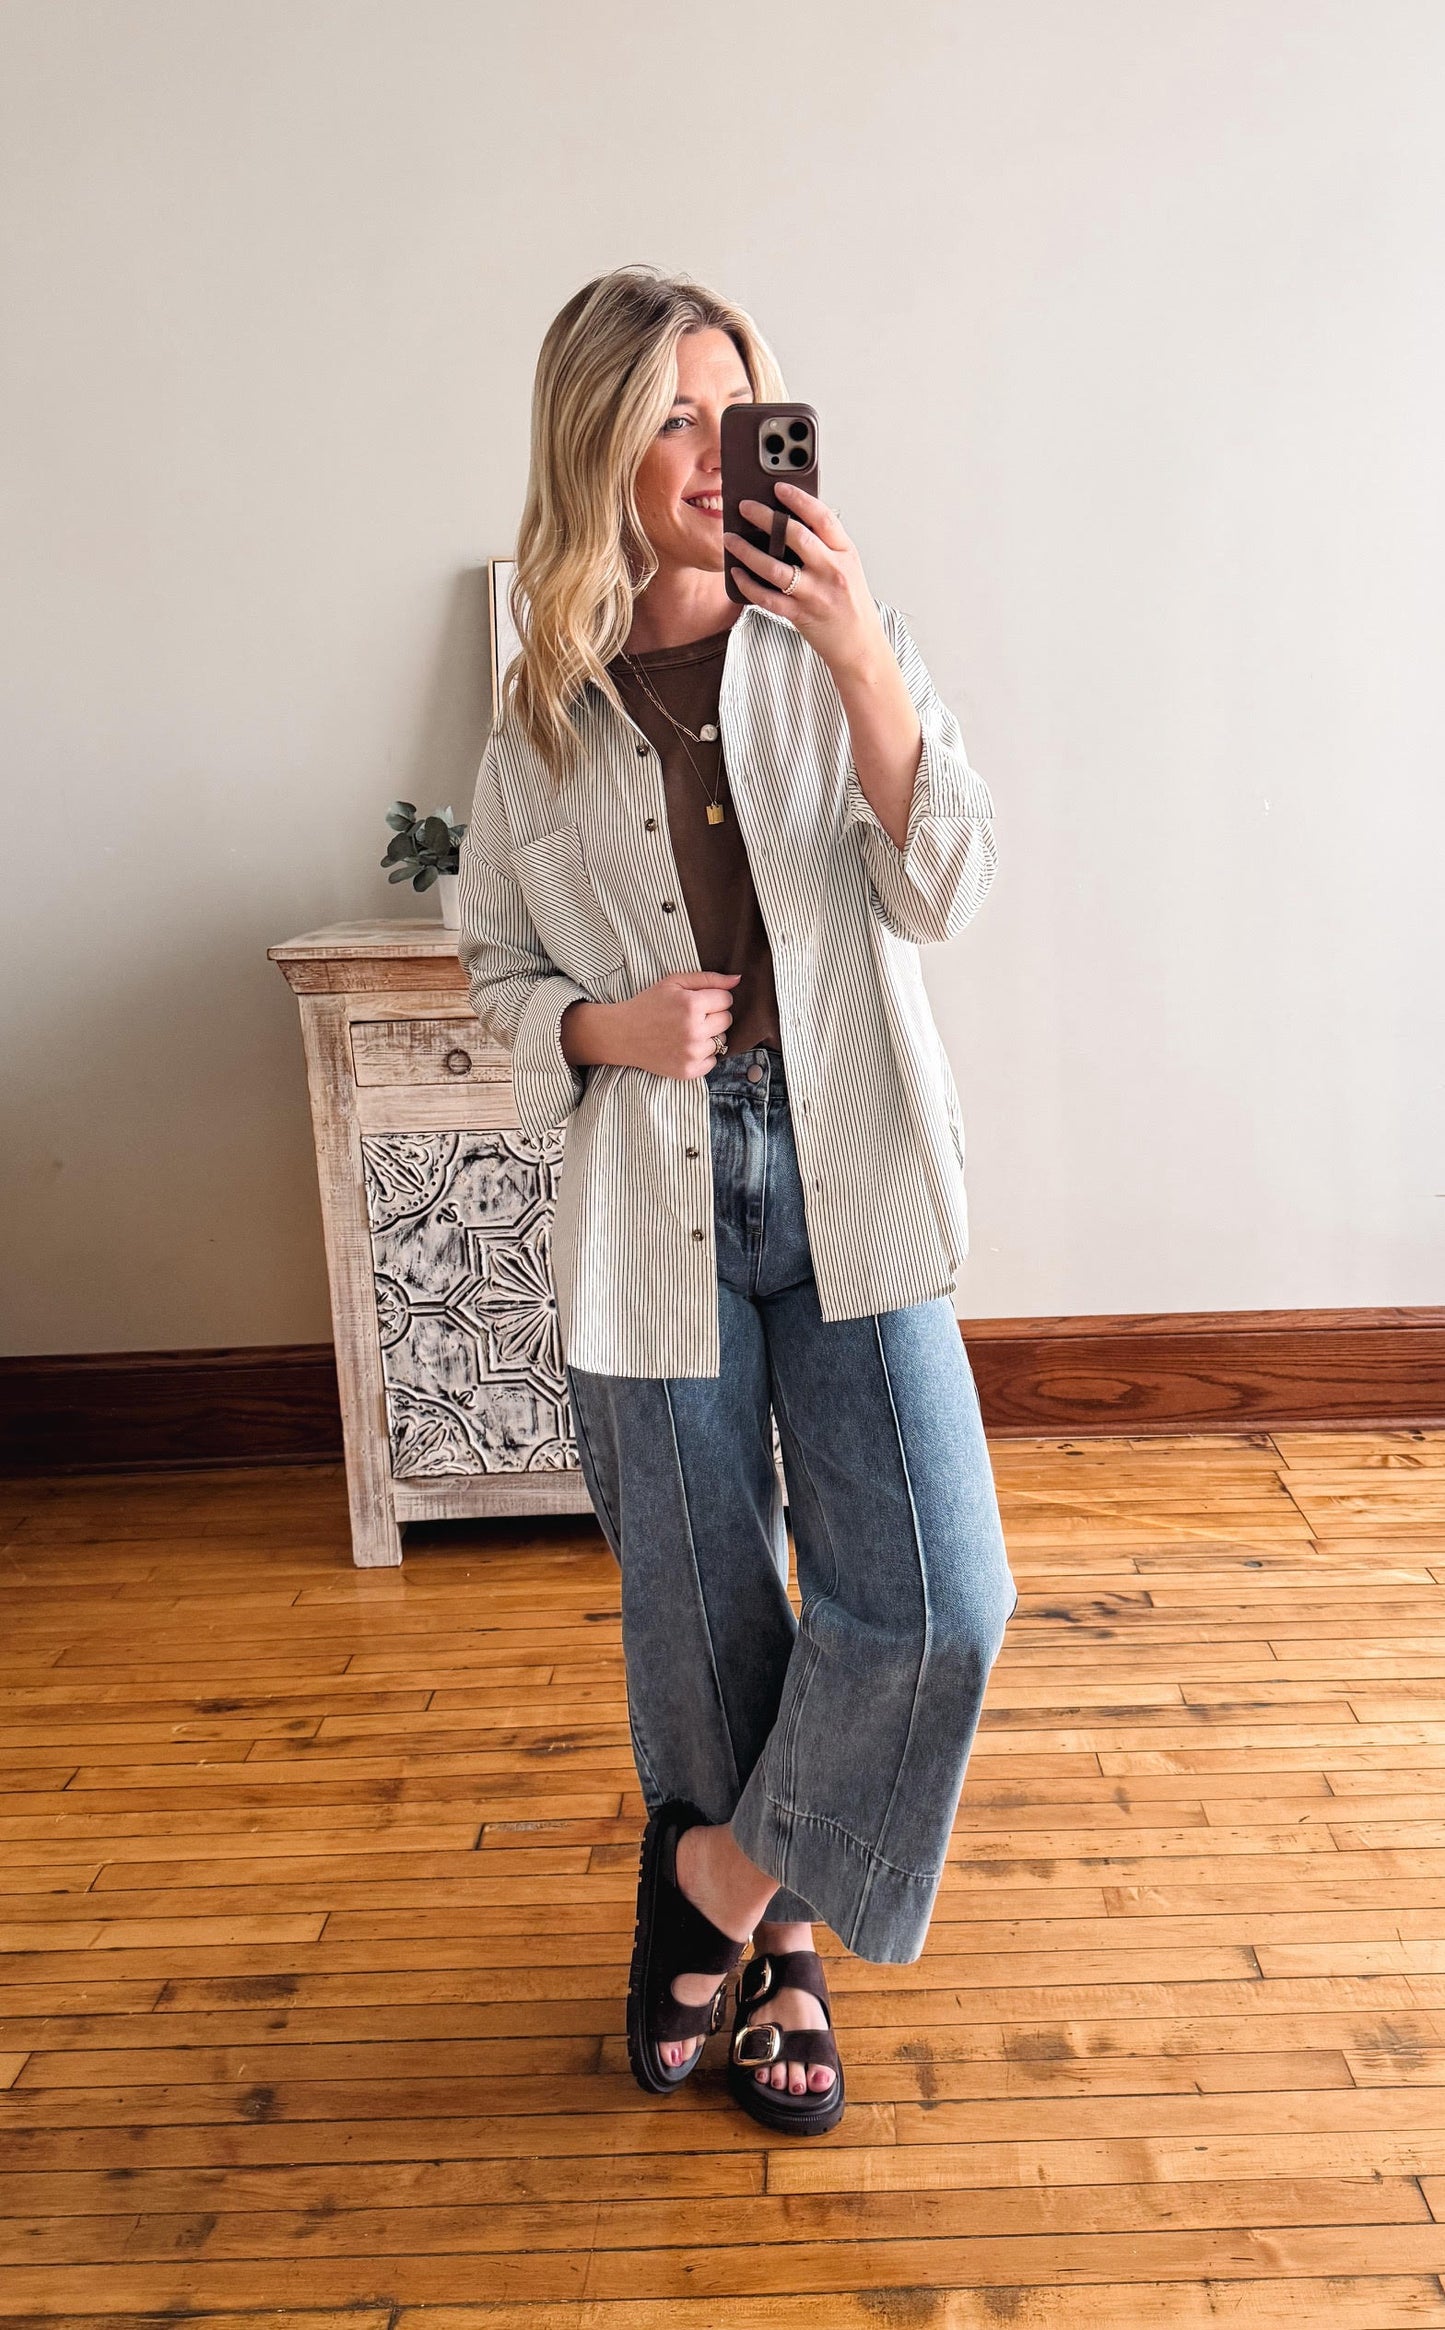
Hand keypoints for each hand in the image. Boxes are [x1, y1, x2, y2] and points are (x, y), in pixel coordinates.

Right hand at [611, 970, 740, 1078]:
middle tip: (692, 1017)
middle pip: (727, 1020)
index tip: (698, 1002)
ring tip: (687, 1032)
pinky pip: (712, 1061)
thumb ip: (709, 979)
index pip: (727, 1000)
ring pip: (722, 1041)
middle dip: (714, 1016)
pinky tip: (685, 1047)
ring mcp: (692, 1053)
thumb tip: (738, 979)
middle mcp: (694, 1031)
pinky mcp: (689, 1071)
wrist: (623, 1034)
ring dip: (709, 1036)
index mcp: (692, 1005)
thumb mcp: (674, 982)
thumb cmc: (649, 1004)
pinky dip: (703, 1055)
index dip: (713, 999)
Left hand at [723, 482, 889, 684]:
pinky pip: (767, 598)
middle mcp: (831, 570)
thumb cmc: (851, 605)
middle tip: (745, 507)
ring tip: (730, 539)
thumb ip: (825, 546)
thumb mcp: (848, 567)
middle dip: (765, 518)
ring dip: (747, 551)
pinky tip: (736, 574)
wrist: (860, 646)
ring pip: (775, 568)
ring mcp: (816, 594)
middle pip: (795, 536)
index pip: (822, 517)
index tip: (779, 487)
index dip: (799, 499)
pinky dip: (748, 585)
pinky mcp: (800, 615)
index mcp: (845, 553)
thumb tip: (788, 523)